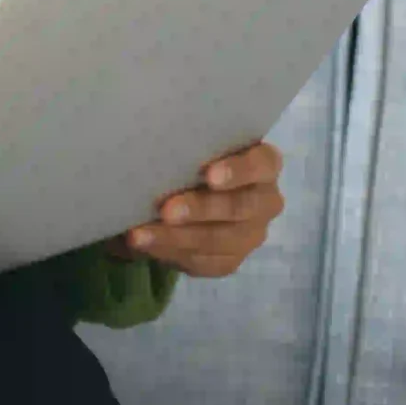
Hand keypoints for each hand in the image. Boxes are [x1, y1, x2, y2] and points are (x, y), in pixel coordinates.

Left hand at [107, 141, 283, 278]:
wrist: (187, 193)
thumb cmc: (192, 157)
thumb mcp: (193, 146)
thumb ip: (184, 145)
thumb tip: (143, 143)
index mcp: (263, 164)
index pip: (262, 164)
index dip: (239, 171)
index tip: (209, 176)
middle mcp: (265, 200)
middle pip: (240, 207)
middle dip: (200, 209)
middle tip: (167, 210)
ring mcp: (251, 234)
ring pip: (219, 239)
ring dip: (177, 237)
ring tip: (140, 235)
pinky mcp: (231, 260)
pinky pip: (204, 261)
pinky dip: (171, 252)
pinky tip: (146, 246)